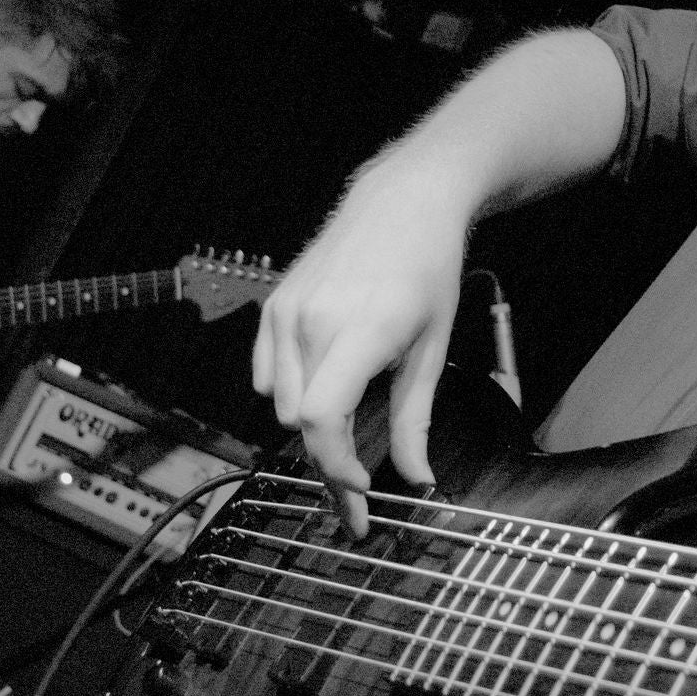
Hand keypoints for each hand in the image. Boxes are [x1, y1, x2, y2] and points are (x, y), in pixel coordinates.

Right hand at [252, 162, 472, 534]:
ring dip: (309, 424)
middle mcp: (311, 321)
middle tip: (360, 480)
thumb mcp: (432, 348)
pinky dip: (287, 391)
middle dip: (328, 458)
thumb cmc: (428, 269)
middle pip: (298, 421)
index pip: (320, 419)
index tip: (360, 494)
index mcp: (359, 331)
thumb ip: (415, 419)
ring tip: (347, 421)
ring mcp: (285, 311)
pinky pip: (263, 374)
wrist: (404, 201)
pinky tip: (322, 383)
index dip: (336, 468)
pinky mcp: (273, 304)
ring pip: (277, 403)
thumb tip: (416, 479)